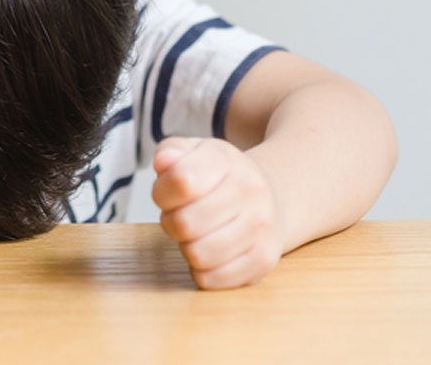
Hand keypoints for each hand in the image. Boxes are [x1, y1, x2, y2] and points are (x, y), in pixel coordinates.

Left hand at [151, 136, 283, 289]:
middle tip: (179, 216)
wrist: (269, 197)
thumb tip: (163, 162)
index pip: (181, 181)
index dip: (161, 193)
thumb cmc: (218, 177)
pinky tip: (209, 252)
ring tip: (195, 234)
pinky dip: (201, 270)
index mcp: (225, 159)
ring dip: (186, 247)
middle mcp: (249, 190)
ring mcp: (260, 226)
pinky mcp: (264, 259)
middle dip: (170, 223)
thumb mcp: (192, 152)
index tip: (165, 194)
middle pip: (185, 223)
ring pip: (198, 254)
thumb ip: (170, 152)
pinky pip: (214, 278)